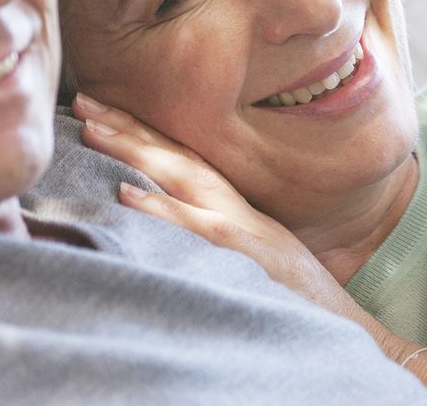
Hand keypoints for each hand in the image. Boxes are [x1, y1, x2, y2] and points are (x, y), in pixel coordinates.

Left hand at [71, 94, 408, 352]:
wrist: (342, 324)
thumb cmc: (293, 297)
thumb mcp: (253, 255)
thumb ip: (216, 235)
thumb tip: (168, 225)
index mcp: (235, 207)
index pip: (184, 160)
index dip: (144, 132)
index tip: (103, 112)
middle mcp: (235, 209)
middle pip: (177, 158)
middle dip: (130, 128)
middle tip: (84, 103)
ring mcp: (238, 229)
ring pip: (181, 179)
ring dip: (138, 152)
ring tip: (94, 130)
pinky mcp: (241, 254)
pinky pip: (196, 227)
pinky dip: (163, 209)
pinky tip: (128, 194)